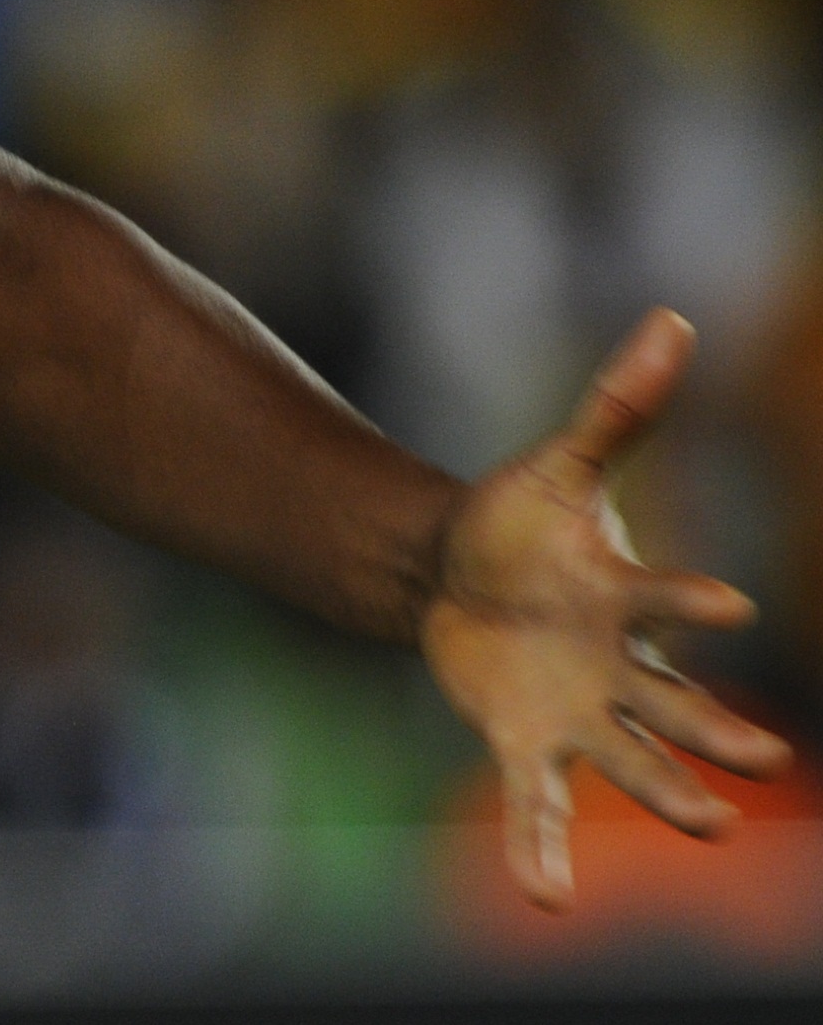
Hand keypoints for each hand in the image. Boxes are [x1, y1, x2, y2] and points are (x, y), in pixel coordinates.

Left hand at [419, 307, 791, 909]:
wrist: (455, 571)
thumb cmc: (523, 519)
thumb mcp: (561, 463)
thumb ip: (616, 408)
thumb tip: (672, 321)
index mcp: (625, 599)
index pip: (664, 602)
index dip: (690, 602)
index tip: (731, 605)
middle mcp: (619, 669)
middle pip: (675, 706)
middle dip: (718, 733)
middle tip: (762, 762)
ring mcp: (577, 714)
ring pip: (631, 764)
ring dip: (666, 795)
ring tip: (711, 829)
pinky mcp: (524, 745)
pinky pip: (536, 804)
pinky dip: (541, 848)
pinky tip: (547, 897)